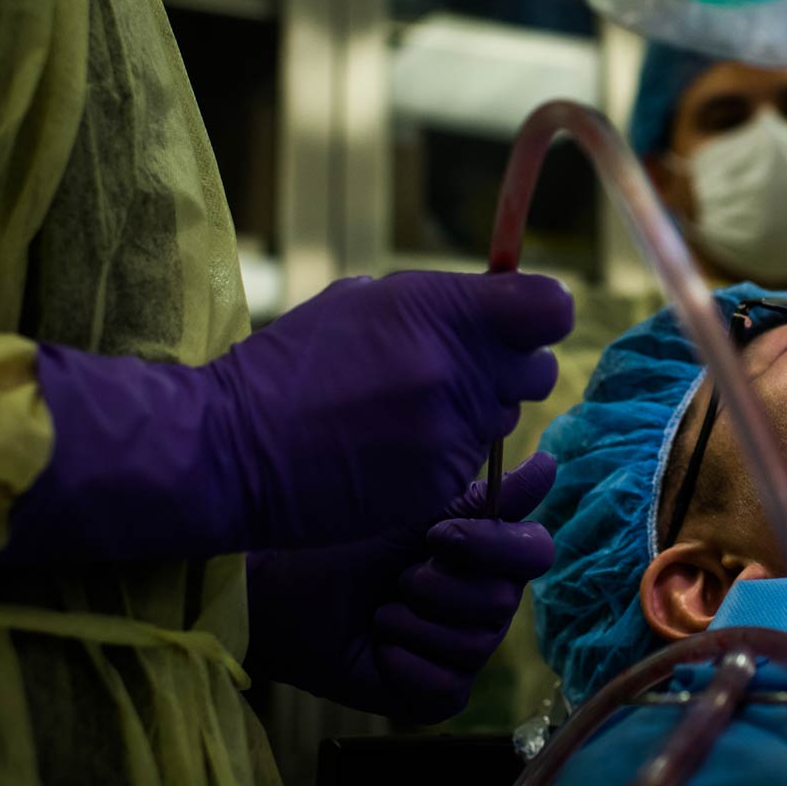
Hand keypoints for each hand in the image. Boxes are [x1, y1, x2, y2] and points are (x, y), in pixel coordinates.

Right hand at [211, 271, 569, 547]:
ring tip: (408, 411)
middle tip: (455, 370)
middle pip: (538, 367)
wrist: (234, 449)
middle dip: (507, 367)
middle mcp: (460, 371)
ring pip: (505, 417)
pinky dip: (446, 452)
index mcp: (443, 311)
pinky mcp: (441, 483)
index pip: (551, 308)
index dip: (540, 313)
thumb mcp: (361, 302)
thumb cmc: (291, 365)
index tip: (518, 320)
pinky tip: (395, 448)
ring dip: (475, 411)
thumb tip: (491, 301)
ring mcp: (453, 432)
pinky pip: (473, 462)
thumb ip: (439, 302)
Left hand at [245, 453, 559, 722]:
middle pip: (502, 603)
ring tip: (379, 613)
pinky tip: (380, 651)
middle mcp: (484, 603)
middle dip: (438, 588)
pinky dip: (408, 667)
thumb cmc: (344, 541)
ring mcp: (462, 651)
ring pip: (476, 647)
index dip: (491, 549)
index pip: (535, 552)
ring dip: (413, 625)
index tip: (437, 538)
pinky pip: (449, 689)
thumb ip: (487, 497)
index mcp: (487, 555)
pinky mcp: (435, 693)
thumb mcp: (417, 509)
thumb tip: (551, 465)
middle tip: (396, 579)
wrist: (283, 594)